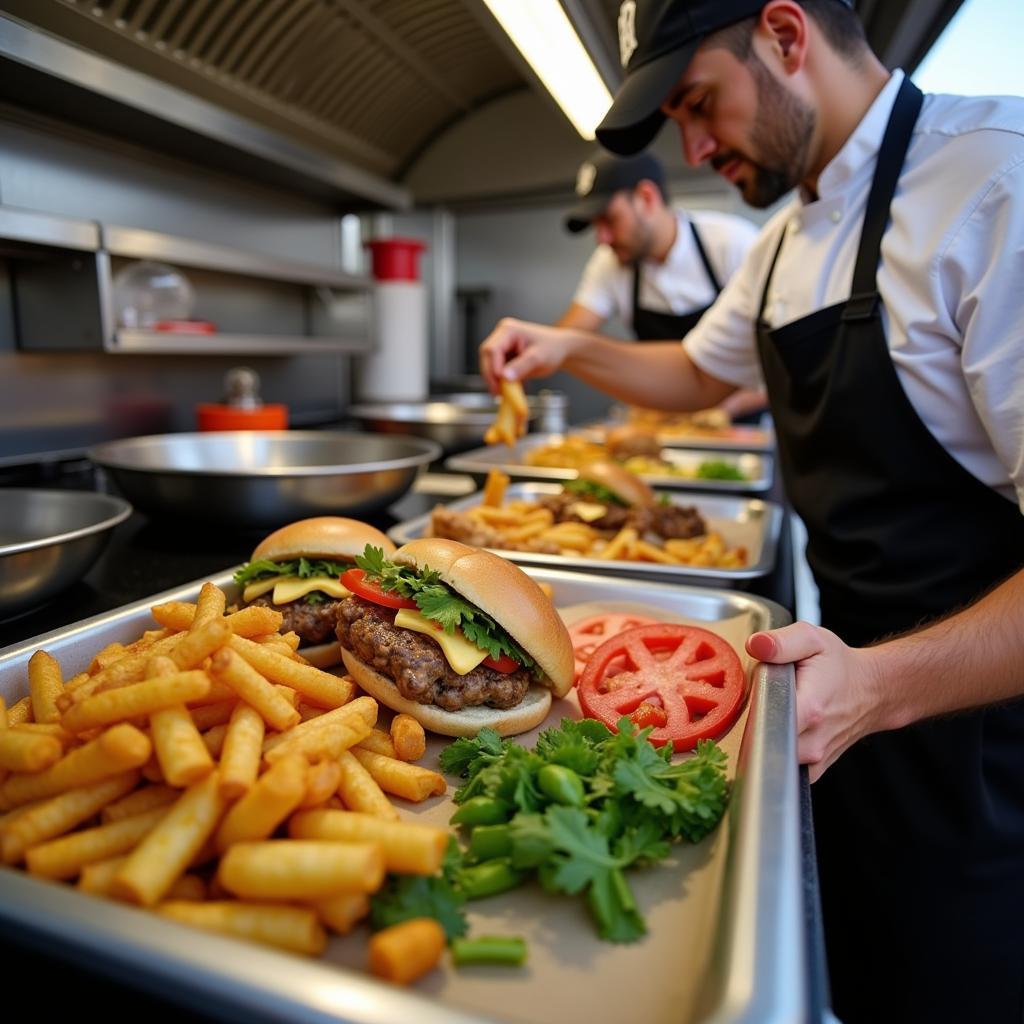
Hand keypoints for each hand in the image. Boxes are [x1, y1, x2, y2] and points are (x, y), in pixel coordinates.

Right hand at [479, 318, 570, 393]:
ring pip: (489, 366)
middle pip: (487, 357)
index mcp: (508, 330)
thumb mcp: (539, 357)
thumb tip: (504, 377)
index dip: (493, 368)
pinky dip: (500, 382)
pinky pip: (496, 371)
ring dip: (494, 381)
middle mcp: (502, 336)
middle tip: (498, 393)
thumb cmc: (553, 348)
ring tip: (504, 394)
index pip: (492, 349)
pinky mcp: (504, 358)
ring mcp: (502, 347)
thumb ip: (521, 366)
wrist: (560, 349)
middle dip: (491, 376)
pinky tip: (509, 390)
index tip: (500, 384)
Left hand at [746, 622, 884, 781]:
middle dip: (753, 720)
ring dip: (765, 736)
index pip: (763, 722)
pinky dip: (776, 750)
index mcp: (810, 709)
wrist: (872, 691)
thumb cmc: (840, 665)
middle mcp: (813, 741)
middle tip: (764, 701)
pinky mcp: (813, 770)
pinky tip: (783, 730)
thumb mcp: (813, 641)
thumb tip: (755, 645)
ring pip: (770, 757)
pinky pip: (782, 766)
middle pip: (761, 740)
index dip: (747, 709)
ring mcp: (814, 760)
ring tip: (776, 714)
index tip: (751, 696)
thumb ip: (782, 643)